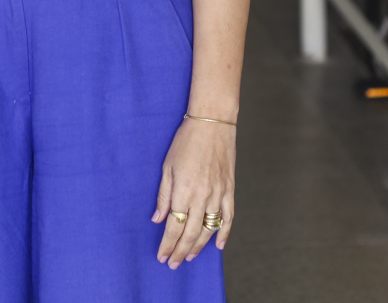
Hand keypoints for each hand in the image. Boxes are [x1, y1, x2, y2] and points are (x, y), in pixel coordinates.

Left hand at [151, 117, 235, 267]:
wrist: (212, 123)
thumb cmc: (185, 141)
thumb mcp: (167, 166)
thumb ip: (164, 195)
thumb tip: (158, 218)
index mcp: (183, 191)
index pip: (174, 226)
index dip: (167, 244)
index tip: (162, 256)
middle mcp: (201, 196)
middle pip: (190, 233)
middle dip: (180, 251)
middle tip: (173, 263)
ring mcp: (218, 194)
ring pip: (208, 229)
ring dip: (198, 246)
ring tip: (189, 257)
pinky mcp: (229, 190)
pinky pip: (228, 217)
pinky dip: (224, 233)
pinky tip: (218, 245)